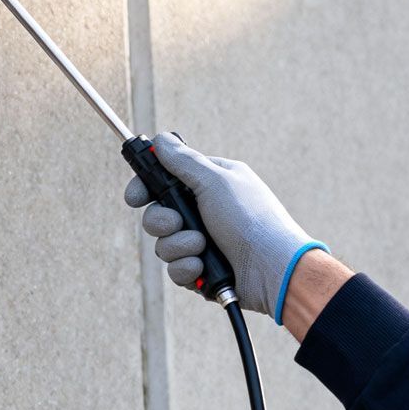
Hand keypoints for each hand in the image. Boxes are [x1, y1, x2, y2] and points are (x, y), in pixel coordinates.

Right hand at [123, 133, 319, 316]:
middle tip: (176, 222)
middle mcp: (205, 212)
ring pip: (163, 244)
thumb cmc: (250, 219)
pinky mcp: (203, 270)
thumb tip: (161, 139)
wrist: (274, 269)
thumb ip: (183, 160)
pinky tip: (202, 267)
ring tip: (201, 246)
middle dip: (161, 220)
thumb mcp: (215, 181)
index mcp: (209, 185)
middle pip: (158, 214)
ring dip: (178, 245)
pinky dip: (187, 268)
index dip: (145, 188)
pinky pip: (176, 269)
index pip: (165, 181)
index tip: (134, 197)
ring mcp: (203, 243)